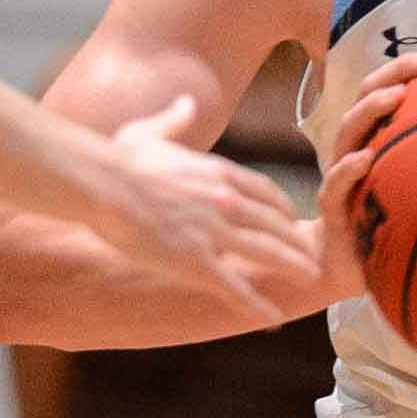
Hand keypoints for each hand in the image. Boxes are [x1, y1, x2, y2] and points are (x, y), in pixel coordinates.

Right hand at [98, 94, 320, 320]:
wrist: (102, 184)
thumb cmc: (119, 159)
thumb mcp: (153, 131)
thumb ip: (176, 119)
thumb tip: (187, 100)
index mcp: (219, 172)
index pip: (264, 191)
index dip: (281, 207)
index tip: (292, 218)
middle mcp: (226, 200)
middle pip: (274, 223)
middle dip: (296, 240)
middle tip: (314, 254)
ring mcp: (214, 231)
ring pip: (265, 252)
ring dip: (291, 266)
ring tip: (311, 277)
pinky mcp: (195, 260)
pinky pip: (233, 286)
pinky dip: (255, 303)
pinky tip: (273, 316)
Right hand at [313, 41, 416, 303]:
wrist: (345, 264)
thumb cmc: (392, 220)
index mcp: (381, 133)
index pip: (399, 84)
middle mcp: (359, 143)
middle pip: (371, 91)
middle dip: (400, 69)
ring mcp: (341, 170)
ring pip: (348, 127)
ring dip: (372, 107)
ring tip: (396, 95)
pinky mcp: (331, 204)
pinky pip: (335, 183)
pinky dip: (349, 168)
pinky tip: (366, 160)